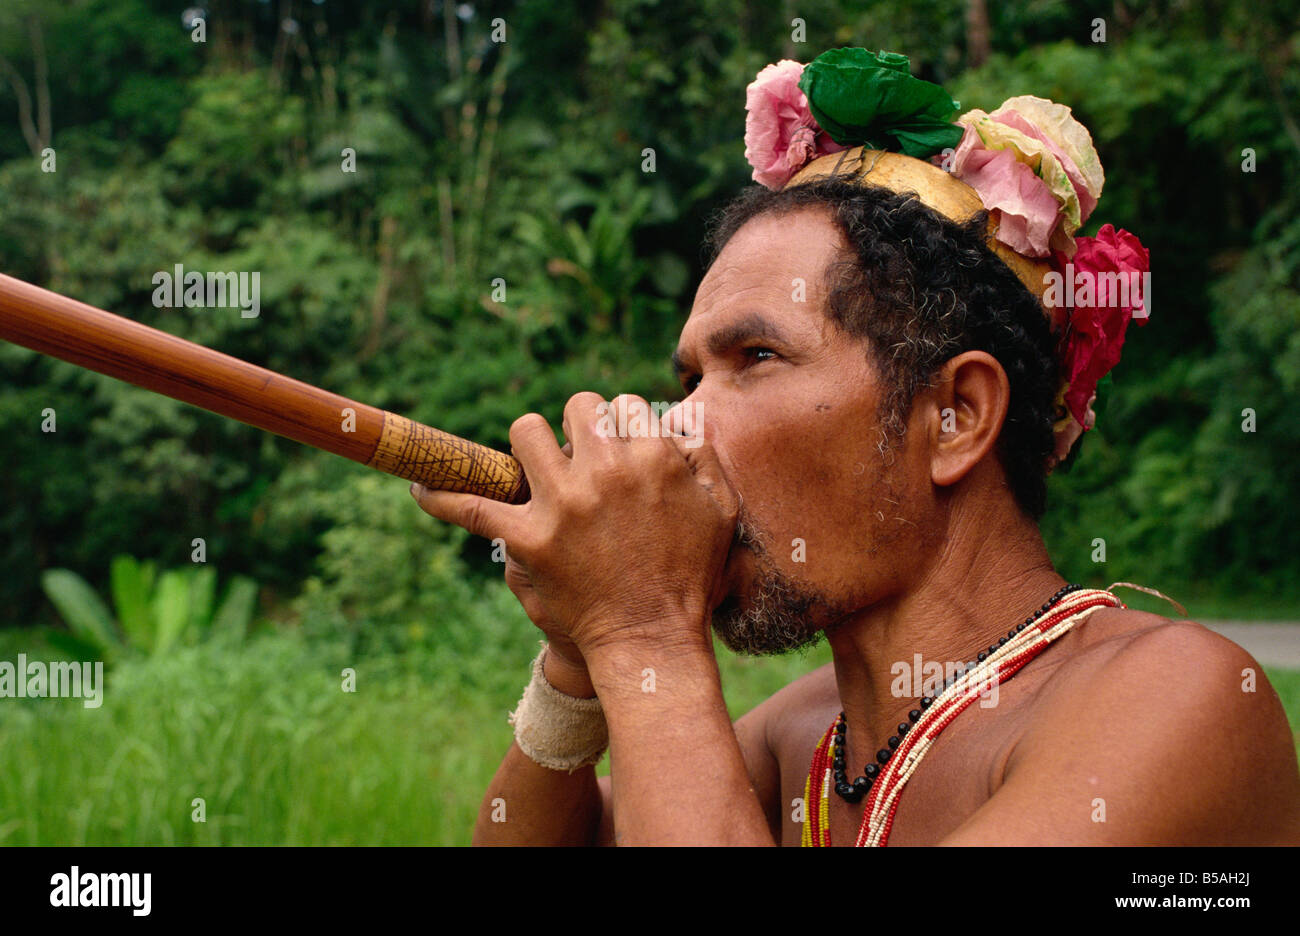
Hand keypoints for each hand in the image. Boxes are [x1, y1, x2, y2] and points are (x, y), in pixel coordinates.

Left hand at [411, 392, 739, 657]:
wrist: (651, 642)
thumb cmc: (691, 577)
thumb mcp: (721, 510)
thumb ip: (704, 456)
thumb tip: (677, 419)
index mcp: (655, 458)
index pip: (625, 405)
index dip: (620, 427)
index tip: (615, 450)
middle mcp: (607, 471)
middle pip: (577, 408)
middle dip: (577, 428)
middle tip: (578, 459)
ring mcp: (563, 504)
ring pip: (526, 432)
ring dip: (529, 444)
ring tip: (533, 469)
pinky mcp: (528, 540)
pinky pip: (470, 505)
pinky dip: (440, 496)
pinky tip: (420, 488)